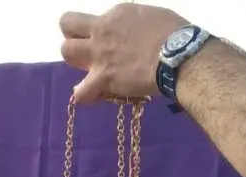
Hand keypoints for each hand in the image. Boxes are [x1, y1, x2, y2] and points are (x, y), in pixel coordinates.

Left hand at [60, 4, 186, 102]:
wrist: (178, 55)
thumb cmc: (174, 35)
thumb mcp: (150, 18)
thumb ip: (132, 26)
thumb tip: (130, 37)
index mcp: (116, 14)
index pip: (93, 20)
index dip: (95, 31)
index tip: (106, 41)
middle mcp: (102, 30)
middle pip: (68, 26)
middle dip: (74, 38)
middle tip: (87, 52)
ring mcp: (99, 54)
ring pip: (67, 52)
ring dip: (75, 62)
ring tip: (89, 72)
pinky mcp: (101, 78)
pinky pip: (80, 92)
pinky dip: (84, 95)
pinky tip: (93, 95)